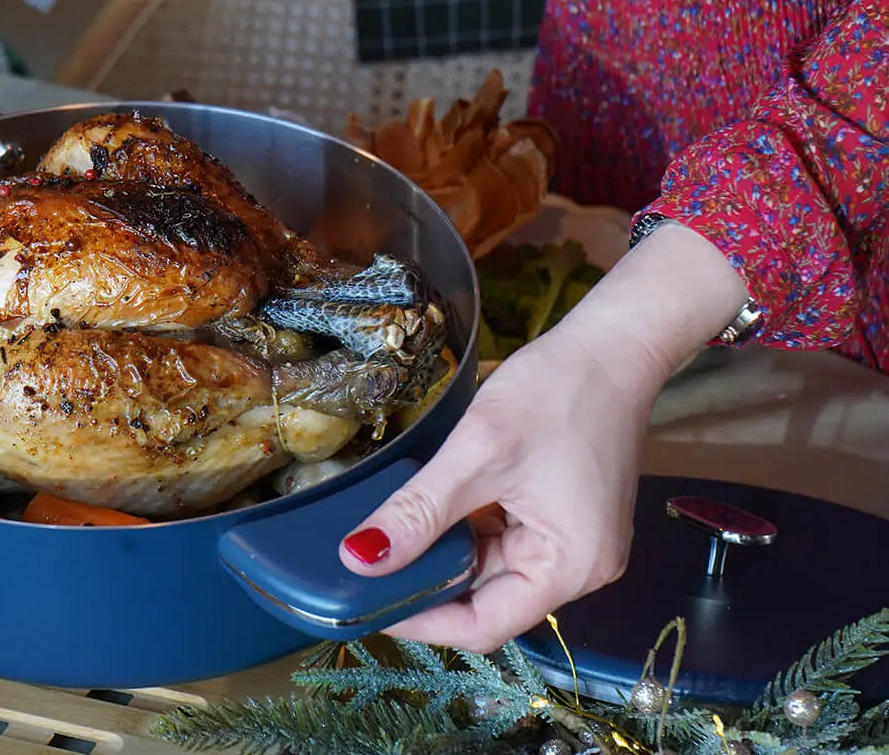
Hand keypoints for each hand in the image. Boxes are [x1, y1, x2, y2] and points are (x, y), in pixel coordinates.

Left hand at [341, 326, 654, 651]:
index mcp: (569, 567)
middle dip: (424, 583)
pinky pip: (499, 537)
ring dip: (439, 551)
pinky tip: (425, 509)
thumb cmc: (558, 393)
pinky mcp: (558, 515)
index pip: (485, 625)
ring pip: (486, 566)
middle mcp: (577, 568)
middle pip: (485, 598)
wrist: (610, 345)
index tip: (366, 606)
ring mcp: (569, 541)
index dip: (422, 622)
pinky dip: (461, 527)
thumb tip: (360, 560)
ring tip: (384, 534)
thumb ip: (418, 512)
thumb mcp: (476, 453)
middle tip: (362, 567)